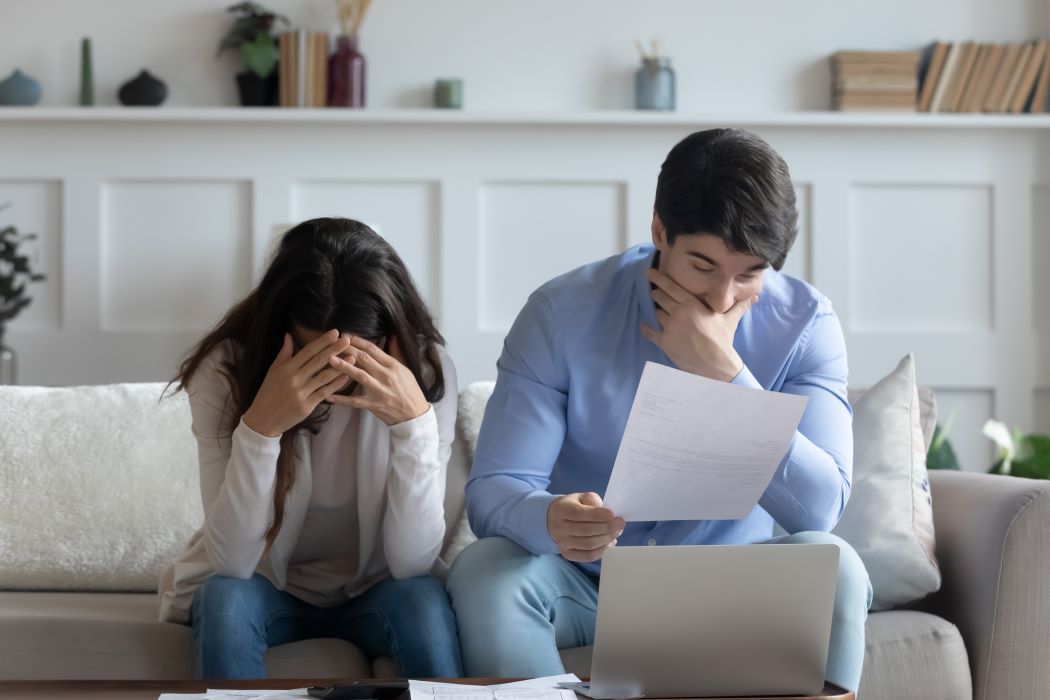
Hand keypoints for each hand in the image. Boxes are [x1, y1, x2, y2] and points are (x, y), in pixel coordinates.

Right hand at [242, 330, 351, 437]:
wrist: (263, 419)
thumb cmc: (268, 392)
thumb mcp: (273, 371)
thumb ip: (284, 353)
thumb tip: (289, 335)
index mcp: (286, 368)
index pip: (308, 351)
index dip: (322, 341)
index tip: (335, 332)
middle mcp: (294, 379)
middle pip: (318, 361)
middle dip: (334, 349)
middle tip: (347, 339)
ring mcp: (301, 393)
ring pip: (323, 377)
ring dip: (339, 366)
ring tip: (353, 357)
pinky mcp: (306, 406)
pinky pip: (324, 393)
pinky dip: (336, 385)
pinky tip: (346, 377)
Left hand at [326, 334, 430, 424]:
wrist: (415, 414)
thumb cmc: (410, 390)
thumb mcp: (405, 369)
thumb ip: (396, 352)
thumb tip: (393, 335)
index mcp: (393, 365)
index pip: (373, 349)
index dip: (358, 341)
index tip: (345, 335)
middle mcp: (386, 376)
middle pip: (364, 358)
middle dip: (348, 349)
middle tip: (333, 343)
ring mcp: (379, 390)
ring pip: (359, 375)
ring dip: (344, 367)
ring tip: (330, 359)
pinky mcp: (374, 404)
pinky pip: (355, 401)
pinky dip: (342, 399)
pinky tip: (329, 396)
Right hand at [547, 492, 625, 562]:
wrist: (556, 519)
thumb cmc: (574, 506)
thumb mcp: (582, 497)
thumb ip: (594, 501)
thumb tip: (608, 515)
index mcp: (562, 509)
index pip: (579, 513)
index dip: (598, 515)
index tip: (613, 515)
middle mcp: (559, 528)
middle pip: (586, 530)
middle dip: (607, 527)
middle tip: (621, 524)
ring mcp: (562, 543)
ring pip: (589, 545)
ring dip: (607, 539)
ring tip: (617, 532)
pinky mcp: (567, 554)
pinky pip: (588, 556)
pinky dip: (602, 550)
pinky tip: (609, 542)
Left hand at [640, 268, 756, 381]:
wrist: (715, 364)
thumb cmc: (722, 340)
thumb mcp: (730, 320)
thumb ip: (739, 306)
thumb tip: (755, 297)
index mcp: (692, 305)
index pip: (672, 287)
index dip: (659, 279)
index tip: (649, 273)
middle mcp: (678, 313)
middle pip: (661, 298)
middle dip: (657, 294)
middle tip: (655, 292)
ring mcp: (670, 328)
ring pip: (657, 314)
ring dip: (658, 313)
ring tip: (661, 313)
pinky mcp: (665, 342)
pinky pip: (650, 333)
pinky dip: (646, 329)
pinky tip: (644, 326)